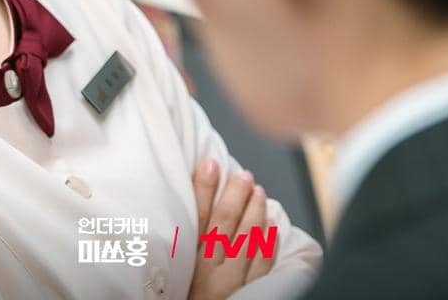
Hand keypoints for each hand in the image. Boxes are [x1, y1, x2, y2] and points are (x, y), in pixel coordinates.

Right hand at [187, 159, 275, 299]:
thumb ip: (180, 244)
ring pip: (248, 239)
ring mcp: (233, 283)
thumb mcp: (174, 273)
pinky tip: (272, 226)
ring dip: (256, 212)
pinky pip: (264, 264)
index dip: (203, 187)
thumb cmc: (186, 298)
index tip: (210, 163)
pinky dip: (269, 241)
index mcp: (187, 262)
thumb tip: (184, 213)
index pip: (196, 217)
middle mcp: (210, 271)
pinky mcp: (250, 295)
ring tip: (260, 191)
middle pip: (225, 222)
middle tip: (244, 174)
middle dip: (236, 194)